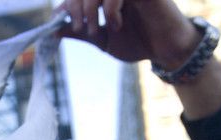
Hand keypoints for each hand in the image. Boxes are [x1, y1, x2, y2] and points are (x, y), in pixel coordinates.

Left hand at [59, 0, 200, 69]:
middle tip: (78, 29)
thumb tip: (54, 30)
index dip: (64, 7)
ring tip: (96, 30)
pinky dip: (111, 8)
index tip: (58, 23)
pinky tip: (116, 25)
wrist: (166, 51)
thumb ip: (81, 32)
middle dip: (74, 8)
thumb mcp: (103, 40)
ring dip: (90, 8)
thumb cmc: (138, 44)